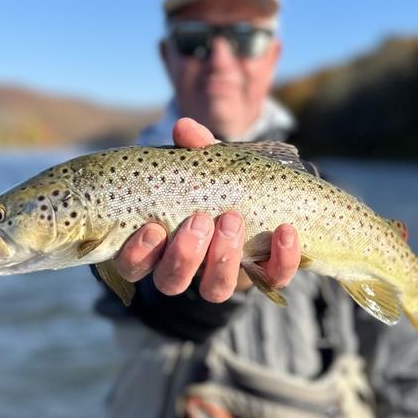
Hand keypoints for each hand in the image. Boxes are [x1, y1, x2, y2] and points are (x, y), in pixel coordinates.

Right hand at [113, 117, 300, 301]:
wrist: (263, 195)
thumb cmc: (216, 184)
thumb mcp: (203, 164)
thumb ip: (193, 149)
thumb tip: (184, 128)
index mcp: (158, 245)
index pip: (132, 266)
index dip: (138, 255)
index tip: (153, 228)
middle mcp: (186, 268)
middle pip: (171, 281)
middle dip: (185, 254)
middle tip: (201, 220)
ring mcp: (223, 275)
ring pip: (215, 290)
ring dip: (222, 258)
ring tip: (232, 220)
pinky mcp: (263, 275)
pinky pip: (271, 279)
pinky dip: (281, 258)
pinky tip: (284, 231)